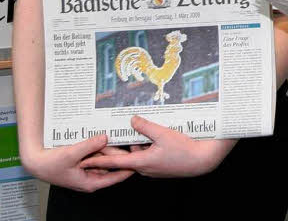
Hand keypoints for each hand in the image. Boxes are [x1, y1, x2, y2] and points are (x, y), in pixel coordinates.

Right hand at [20, 134, 132, 191]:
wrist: (36, 162)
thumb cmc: (50, 164)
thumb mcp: (71, 154)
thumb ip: (89, 146)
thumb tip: (105, 137)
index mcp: (91, 182)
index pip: (116, 177)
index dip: (128, 168)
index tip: (140, 159)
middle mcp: (91, 177)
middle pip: (110, 165)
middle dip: (117, 153)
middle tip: (129, 140)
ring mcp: (87, 170)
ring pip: (103, 158)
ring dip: (106, 148)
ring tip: (116, 135)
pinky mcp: (83, 162)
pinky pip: (95, 154)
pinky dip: (97, 146)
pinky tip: (101, 136)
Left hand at [80, 116, 235, 177]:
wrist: (202, 160)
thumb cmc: (184, 149)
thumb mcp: (163, 133)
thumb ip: (145, 126)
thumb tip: (132, 120)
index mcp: (142, 162)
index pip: (114, 162)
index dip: (98, 160)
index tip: (85, 159)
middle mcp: (145, 167)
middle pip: (124, 157)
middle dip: (114, 148)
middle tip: (102, 138)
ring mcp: (153, 167)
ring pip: (137, 154)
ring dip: (133, 144)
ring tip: (130, 130)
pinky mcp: (160, 165)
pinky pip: (146, 154)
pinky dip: (144, 146)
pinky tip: (149, 134)